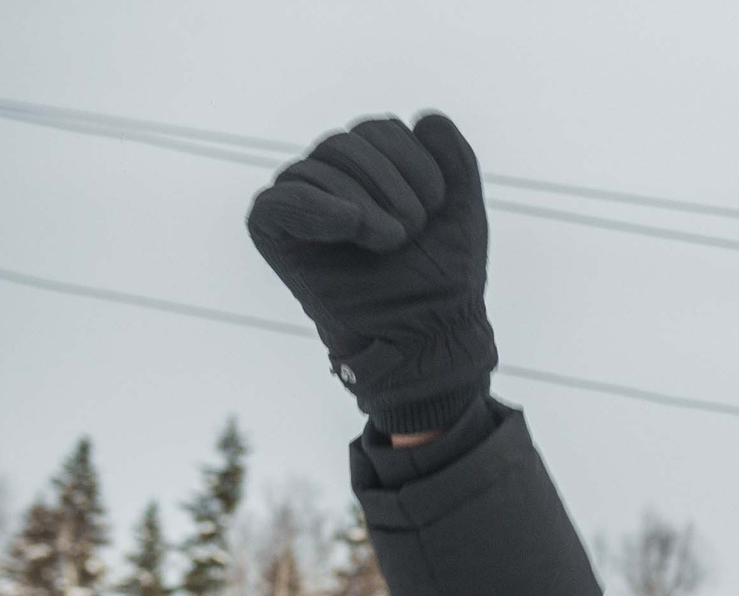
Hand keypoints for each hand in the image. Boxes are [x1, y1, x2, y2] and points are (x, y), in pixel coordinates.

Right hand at [246, 113, 494, 431]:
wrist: (430, 334)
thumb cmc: (443, 277)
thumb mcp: (463, 211)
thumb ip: (456, 158)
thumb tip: (426, 118)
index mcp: (373, 169)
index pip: (383, 130)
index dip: (417, 164)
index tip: (436, 210)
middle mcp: (331, 179)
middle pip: (348, 141)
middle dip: (393, 185)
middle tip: (412, 233)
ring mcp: (302, 204)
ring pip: (319, 164)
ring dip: (366, 204)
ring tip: (390, 244)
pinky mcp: (275, 234)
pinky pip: (278, 200)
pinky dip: (315, 206)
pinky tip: (351, 225)